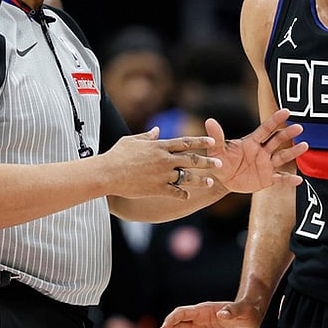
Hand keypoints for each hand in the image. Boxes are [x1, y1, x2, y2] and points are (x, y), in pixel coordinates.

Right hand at [102, 127, 221, 198]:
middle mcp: (164, 160)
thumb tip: (158, 130)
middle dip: (207, 161)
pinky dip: (182, 194)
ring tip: (210, 182)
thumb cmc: (117, 155)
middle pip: (191, 159)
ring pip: (187, 177)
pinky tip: (188, 196)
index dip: (200, 141)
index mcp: (159, 146)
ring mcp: (162, 175)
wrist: (107, 173)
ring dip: (200, 180)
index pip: (185, 142)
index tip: (212, 141)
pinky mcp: (157, 188)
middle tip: (220, 164)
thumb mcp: (132, 141)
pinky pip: (174, 192)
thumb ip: (148, 136)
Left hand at [206, 108, 306, 193]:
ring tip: (305, 146)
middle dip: (288, 134)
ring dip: (293, 152)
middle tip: (299, 127)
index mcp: (251, 142)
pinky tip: (298, 180)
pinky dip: (289, 180)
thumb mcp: (216, 150)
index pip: (265, 129)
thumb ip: (217, 137)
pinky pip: (280, 178)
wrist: (222, 180)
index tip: (286, 111)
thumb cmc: (221, 161)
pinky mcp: (267, 178)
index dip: (275, 120)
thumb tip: (209, 121)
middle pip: (277, 140)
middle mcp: (262, 151)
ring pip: (282, 157)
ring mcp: (266, 164)